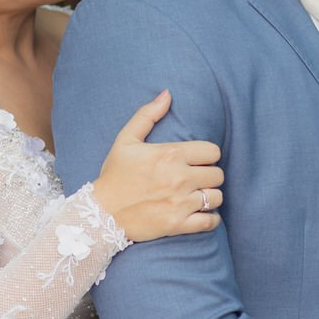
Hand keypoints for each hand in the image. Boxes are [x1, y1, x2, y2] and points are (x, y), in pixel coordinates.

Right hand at [91, 91, 223, 242]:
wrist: (100, 213)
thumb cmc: (114, 174)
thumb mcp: (125, 140)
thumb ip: (147, 115)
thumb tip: (167, 94)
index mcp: (170, 154)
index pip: (213, 151)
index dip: (207, 156)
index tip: (197, 161)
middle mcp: (179, 178)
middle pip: (218, 174)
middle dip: (209, 176)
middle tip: (197, 179)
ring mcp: (180, 202)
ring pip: (216, 197)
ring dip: (210, 197)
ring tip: (198, 196)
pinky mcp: (178, 224)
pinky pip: (210, 222)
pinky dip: (209, 219)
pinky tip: (200, 214)